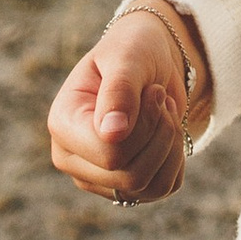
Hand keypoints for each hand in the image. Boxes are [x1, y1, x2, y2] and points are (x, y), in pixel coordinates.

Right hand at [48, 15, 192, 205]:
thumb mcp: (128, 57)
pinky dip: (177, 158)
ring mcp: (97, 178)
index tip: (153, 91)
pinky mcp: (124, 187)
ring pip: (148, 186)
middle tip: (160, 98)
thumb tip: (111, 133)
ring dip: (170, 144)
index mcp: (63, 124)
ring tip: (163, 112)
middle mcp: (72, 159)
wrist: (149, 64)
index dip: (144, 125)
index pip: (109, 153)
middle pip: (130, 175)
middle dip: (160, 133)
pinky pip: (163, 188)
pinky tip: (165, 131)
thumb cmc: (133, 51)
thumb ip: (119, 90)